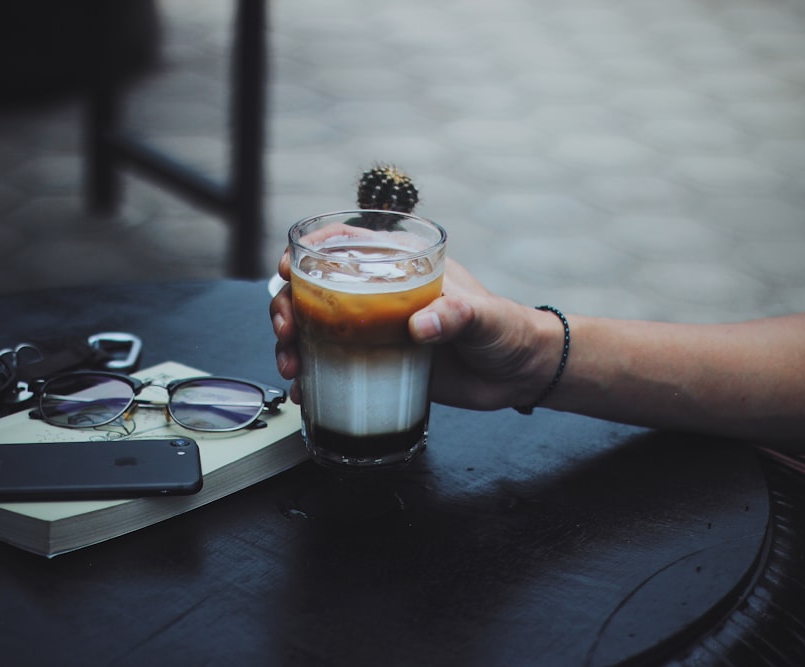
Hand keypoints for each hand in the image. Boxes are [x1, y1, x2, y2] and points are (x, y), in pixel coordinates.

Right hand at [270, 255, 561, 409]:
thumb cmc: (506, 330)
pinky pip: (334, 366)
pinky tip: (304, 393)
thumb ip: (456, 315)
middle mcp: (381, 295)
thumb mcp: (484, 316)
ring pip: (315, 328)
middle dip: (287, 305)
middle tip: (286, 330)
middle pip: (316, 289)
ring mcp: (375, 330)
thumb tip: (421, 325)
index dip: (309, 250)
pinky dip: (312, 377)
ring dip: (291, 344)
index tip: (289, 268)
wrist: (518, 375)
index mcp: (403, 266)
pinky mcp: (377, 363)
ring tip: (291, 366)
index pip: (346, 245)